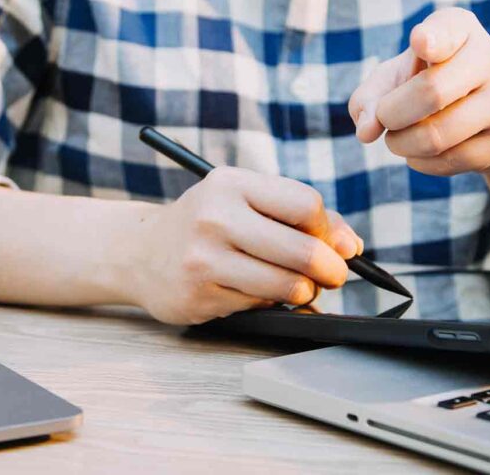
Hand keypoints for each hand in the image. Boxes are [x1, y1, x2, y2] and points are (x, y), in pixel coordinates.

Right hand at [126, 167, 361, 324]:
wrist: (140, 251)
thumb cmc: (205, 223)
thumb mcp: (243, 201)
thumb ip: (298, 215)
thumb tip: (349, 246)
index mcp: (231, 184)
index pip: (305, 204)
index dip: (326, 229)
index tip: (325, 241)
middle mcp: (215, 216)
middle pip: (303, 249)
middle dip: (330, 269)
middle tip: (331, 274)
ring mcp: (205, 258)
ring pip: (288, 285)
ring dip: (305, 291)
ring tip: (298, 285)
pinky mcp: (200, 295)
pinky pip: (261, 306)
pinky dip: (273, 303)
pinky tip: (258, 291)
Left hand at [349, 7, 489, 175]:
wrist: (477, 115)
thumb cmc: (419, 86)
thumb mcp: (389, 81)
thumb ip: (367, 99)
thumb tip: (366, 131)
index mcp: (458, 29)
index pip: (446, 31)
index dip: (431, 39)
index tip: (420, 43)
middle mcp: (489, 58)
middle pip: (431, 92)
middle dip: (391, 114)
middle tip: (384, 118)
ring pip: (436, 135)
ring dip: (400, 144)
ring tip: (397, 139)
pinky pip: (448, 160)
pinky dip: (419, 162)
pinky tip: (419, 152)